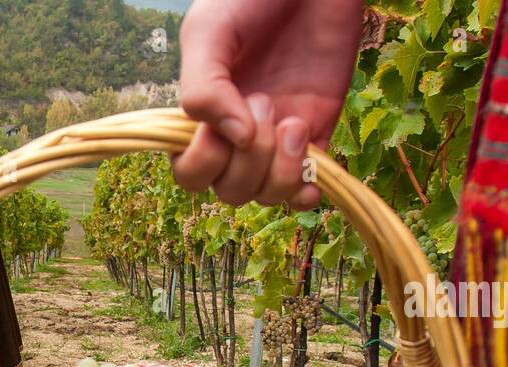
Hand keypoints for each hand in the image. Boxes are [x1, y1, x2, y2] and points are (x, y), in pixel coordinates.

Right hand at [173, 0, 362, 208]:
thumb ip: (204, 86)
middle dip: (248, 162)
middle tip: (266, 102)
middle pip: (229, 190)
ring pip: (267, 194)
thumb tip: (235, 140)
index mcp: (202, 115)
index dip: (205, 162)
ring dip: (280, 172)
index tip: (224, 124)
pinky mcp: (316, 133)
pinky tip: (312, 177)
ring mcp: (276, 139)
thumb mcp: (209, 31)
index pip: (191, 172)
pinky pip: (305, 187)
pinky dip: (306, 193)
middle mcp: (236, 134)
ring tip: (294, 122)